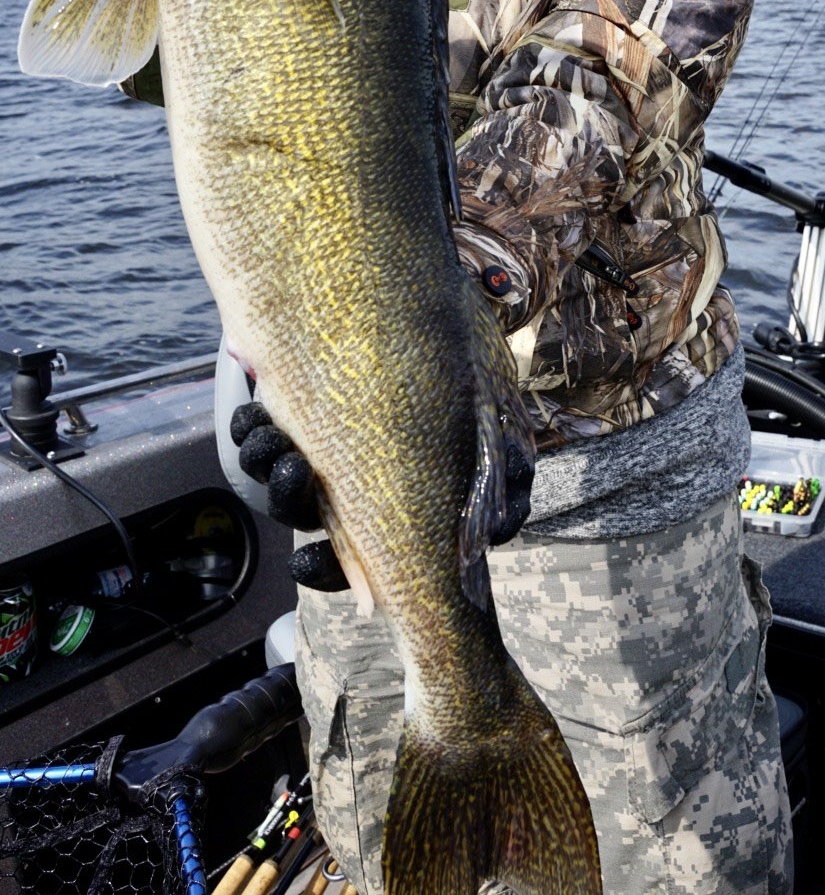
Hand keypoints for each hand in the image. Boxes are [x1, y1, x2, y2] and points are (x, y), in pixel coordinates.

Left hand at [229, 401, 533, 590]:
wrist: (438, 324)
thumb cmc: (477, 397)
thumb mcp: (501, 444)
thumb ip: (503, 489)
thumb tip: (501, 530)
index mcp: (391, 506)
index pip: (354, 558)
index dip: (329, 569)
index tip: (306, 563)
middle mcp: (349, 483)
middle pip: (304, 510)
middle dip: (290, 499)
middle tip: (294, 473)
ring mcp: (319, 444)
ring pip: (278, 469)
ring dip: (269, 461)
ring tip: (274, 439)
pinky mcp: (293, 406)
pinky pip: (260, 426)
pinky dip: (252, 426)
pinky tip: (255, 415)